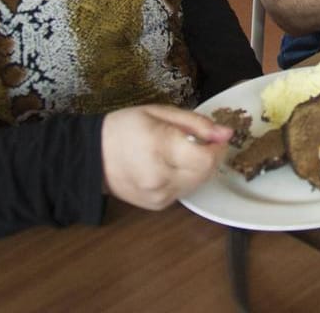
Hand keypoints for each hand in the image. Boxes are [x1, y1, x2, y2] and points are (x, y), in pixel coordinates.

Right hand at [101, 105, 230, 209]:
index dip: (218, 148)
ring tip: (182, 153)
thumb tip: (227, 133)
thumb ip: (197, 123)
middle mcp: (160, 178)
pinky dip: (186, 179)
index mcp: (160, 148)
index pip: (206, 158)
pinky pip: (185, 192)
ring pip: (198, 184)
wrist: (92, 156)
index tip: (217, 137)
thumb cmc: (126, 127)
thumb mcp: (161, 112)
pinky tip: (172, 166)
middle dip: (211, 157)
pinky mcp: (156, 206)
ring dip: (199, 169)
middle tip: (202, 142)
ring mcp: (158, 196)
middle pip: (205, 174)